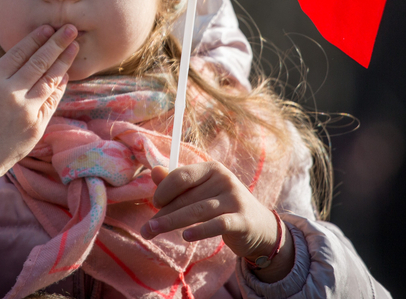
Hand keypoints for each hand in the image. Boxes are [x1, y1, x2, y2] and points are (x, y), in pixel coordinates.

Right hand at [0, 24, 78, 225]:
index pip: (19, 53)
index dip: (35, 39)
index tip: (47, 28)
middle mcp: (10, 93)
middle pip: (39, 61)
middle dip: (57, 42)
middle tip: (71, 28)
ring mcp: (26, 111)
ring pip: (50, 79)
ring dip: (64, 61)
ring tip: (75, 47)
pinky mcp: (36, 127)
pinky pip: (51, 101)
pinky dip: (59, 86)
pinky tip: (65, 75)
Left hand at [140, 162, 294, 281]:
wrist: (260, 228)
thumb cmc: (223, 206)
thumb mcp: (202, 191)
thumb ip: (178, 182)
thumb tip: (154, 171)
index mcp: (212, 169)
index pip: (182, 176)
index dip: (164, 190)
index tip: (155, 205)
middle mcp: (224, 180)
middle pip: (186, 197)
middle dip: (163, 213)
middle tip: (145, 229)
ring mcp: (235, 199)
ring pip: (197, 211)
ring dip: (171, 222)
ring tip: (152, 232)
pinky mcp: (242, 220)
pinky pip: (218, 224)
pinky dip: (201, 230)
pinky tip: (185, 236)